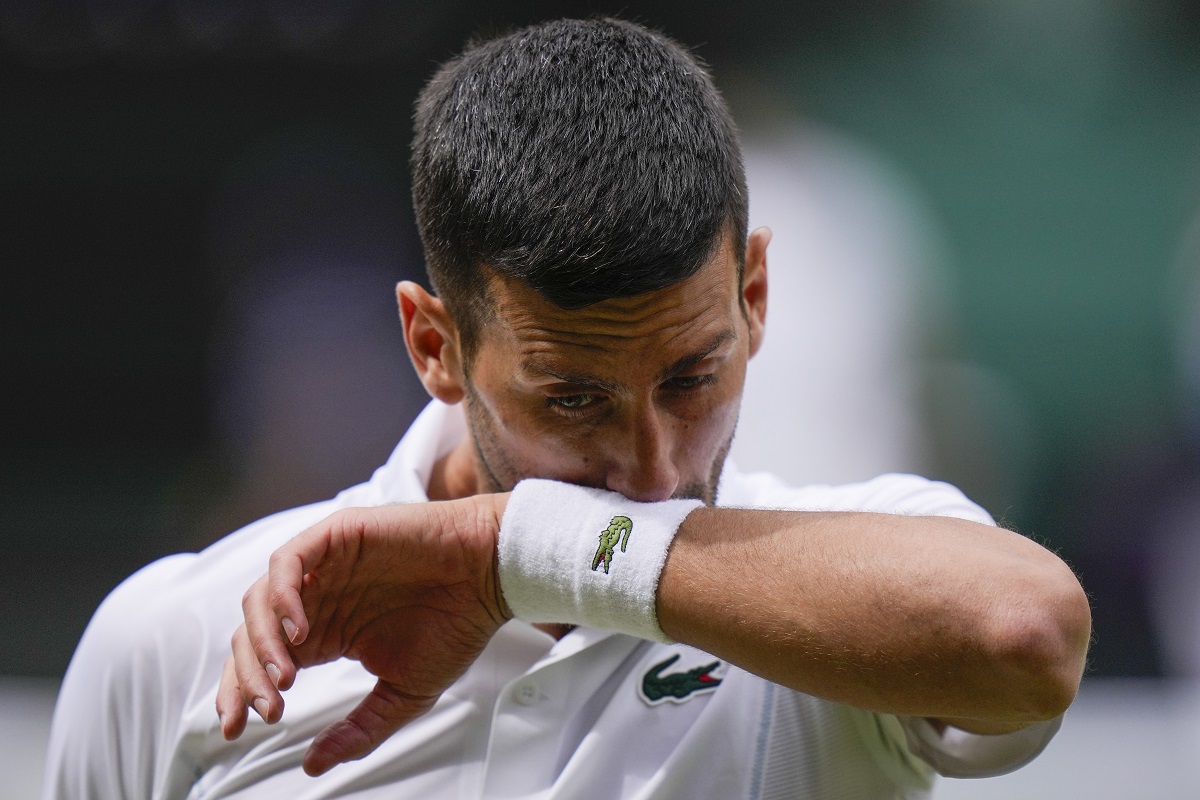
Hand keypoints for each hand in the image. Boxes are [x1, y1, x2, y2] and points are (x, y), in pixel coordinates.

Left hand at [215, 494, 510, 775]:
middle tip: (265, 711)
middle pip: (250, 635)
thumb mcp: (404, 693)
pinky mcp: (337, 536)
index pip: (262, 662)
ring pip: (260, 600)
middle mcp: (316, 598)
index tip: (238, 729)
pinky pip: (288, 562)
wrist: (491, 576)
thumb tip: (314, 765)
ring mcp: (323, 566)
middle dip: (246, 678)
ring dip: (261, 642)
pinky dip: (283, 595)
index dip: (241, 694)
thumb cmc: (456, 624)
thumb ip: (359, 728)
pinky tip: (298, 631)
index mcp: (324, 632)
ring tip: (283, 677)